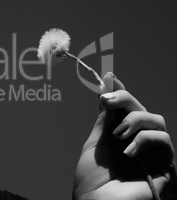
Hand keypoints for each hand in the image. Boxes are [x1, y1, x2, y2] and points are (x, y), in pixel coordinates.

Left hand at [73, 72, 176, 199]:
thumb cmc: (92, 181)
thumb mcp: (95, 144)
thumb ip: (105, 119)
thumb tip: (106, 90)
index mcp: (122, 137)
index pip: (126, 109)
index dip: (120, 92)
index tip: (109, 77)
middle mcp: (139, 143)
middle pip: (142, 109)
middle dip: (124, 99)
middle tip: (106, 100)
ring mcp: (153, 154)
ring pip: (157, 120)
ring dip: (135, 120)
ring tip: (118, 135)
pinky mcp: (166, 167)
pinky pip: (164, 140)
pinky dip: (145, 139)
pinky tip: (128, 150)